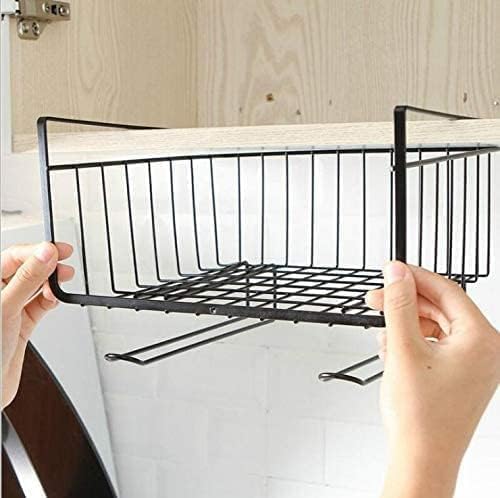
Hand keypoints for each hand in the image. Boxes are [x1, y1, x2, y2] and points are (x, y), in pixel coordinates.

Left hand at [1, 242, 73, 407]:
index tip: (58, 250)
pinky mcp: (20, 324)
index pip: (14, 256)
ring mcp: (9, 309)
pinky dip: (50, 301)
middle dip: (47, 265)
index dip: (37, 251)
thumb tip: (46, 254)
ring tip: (63, 280)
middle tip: (65, 262)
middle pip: (26, 269)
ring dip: (50, 283)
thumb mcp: (7, 308)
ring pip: (34, 286)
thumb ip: (28, 279)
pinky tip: (56, 299)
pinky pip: (39, 305)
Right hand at [366, 261, 499, 497]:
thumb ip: (399, 304)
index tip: (390, 269)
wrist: (421, 459)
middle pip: (440, 308)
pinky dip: (411, 341)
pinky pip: (434, 344)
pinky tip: (391, 347)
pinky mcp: (458, 375)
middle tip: (377, 298)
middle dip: (405, 302)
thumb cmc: (421, 417)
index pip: (447, 291)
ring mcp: (473, 365)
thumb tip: (397, 273)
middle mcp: (484, 351)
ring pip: (435, 326)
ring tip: (382, 332)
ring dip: (405, 324)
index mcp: (482, 340)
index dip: (414, 277)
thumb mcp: (403, 348)